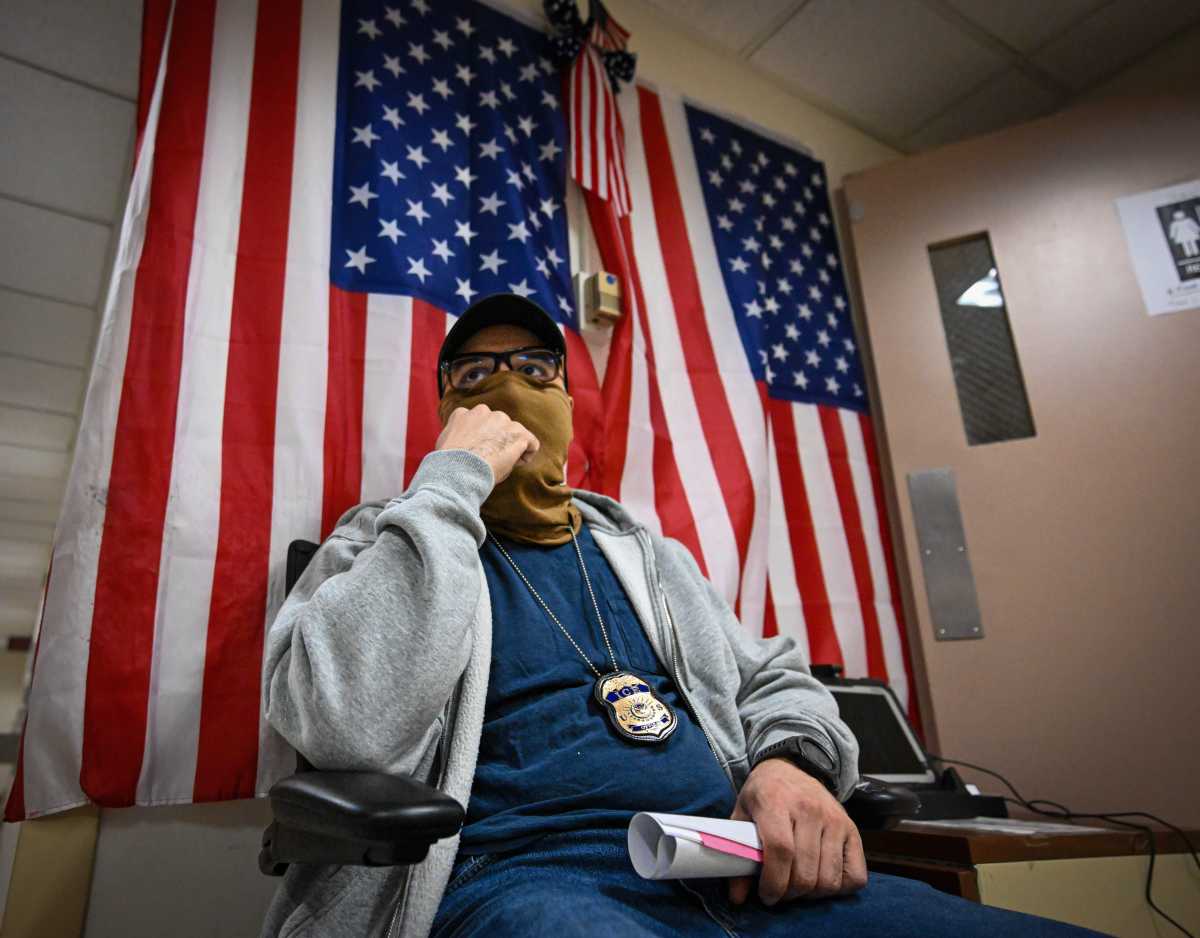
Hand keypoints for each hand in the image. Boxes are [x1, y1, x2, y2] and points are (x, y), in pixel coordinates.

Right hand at [435, 403, 539, 486]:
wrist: (458, 470)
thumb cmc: (449, 465)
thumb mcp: (445, 444)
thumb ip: (459, 437)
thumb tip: (468, 445)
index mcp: (463, 413)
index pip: (478, 421)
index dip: (481, 439)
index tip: (478, 453)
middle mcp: (483, 411)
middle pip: (498, 425)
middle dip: (498, 441)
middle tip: (490, 460)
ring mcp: (501, 420)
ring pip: (514, 433)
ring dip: (511, 447)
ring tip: (501, 464)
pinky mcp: (517, 432)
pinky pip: (531, 442)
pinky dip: (527, 454)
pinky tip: (517, 463)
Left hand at [728, 757, 866, 905]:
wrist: (790, 767)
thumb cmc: (763, 795)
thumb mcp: (741, 815)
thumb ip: (738, 853)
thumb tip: (738, 898)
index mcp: (776, 802)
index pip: (781, 851)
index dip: (773, 882)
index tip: (766, 896)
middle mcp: (809, 809)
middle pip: (805, 872)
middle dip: (789, 894)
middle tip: (779, 893)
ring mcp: (834, 818)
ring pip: (829, 879)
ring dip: (812, 895)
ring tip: (798, 887)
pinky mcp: (851, 828)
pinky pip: (855, 876)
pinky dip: (840, 888)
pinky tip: (821, 879)